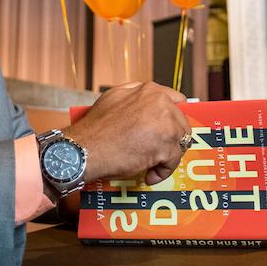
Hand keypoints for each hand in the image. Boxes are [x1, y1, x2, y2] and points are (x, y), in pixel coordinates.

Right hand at [63, 81, 188, 185]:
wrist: (85, 149)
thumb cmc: (95, 128)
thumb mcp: (114, 97)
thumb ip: (135, 95)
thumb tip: (147, 102)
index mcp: (150, 91)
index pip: (177, 101)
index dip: (173, 117)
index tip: (170, 128)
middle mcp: (161, 103)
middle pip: (181, 123)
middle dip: (171, 138)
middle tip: (159, 150)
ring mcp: (166, 124)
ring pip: (179, 143)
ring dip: (167, 155)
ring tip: (151, 164)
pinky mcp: (166, 146)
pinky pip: (172, 161)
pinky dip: (162, 171)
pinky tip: (149, 174)